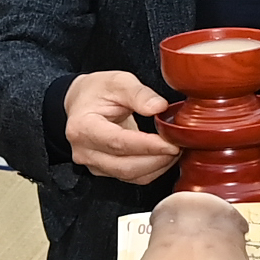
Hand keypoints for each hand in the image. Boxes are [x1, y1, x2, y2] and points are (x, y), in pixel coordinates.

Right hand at [63, 69, 178, 183]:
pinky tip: (163, 156)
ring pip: (131, 175)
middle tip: (178, 145)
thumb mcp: (117, 81)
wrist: (81, 102)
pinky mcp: (104, 170)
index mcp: (83, 127)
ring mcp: (93, 164)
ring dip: (157, 166)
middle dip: (157, 159)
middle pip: (125, 166)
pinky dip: (152, 170)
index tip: (171, 143)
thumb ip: (139, 94)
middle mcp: (84, 151)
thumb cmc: (96, 91)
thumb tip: (158, 107)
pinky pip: (132, 177)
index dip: (148, 146)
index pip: (118, 143)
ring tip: (174, 149)